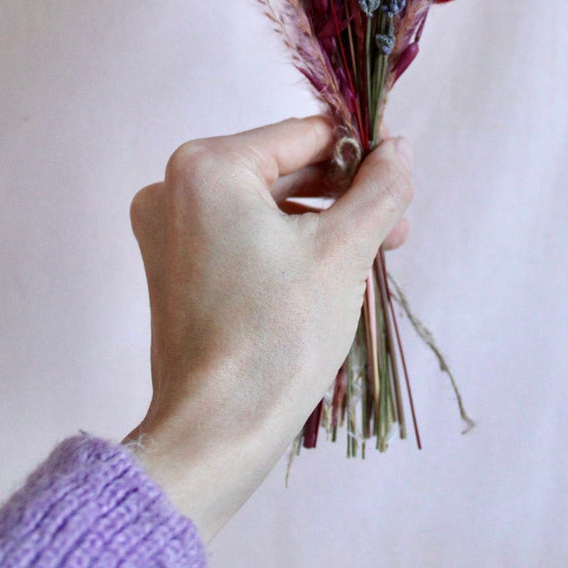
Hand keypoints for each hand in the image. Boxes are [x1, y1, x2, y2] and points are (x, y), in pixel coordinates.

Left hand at [125, 116, 412, 541]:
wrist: (216, 431)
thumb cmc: (277, 336)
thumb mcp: (344, 250)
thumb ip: (380, 188)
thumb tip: (400, 148)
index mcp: (207, 166)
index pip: (305, 136)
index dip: (361, 154)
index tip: (401, 176)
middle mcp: (173, 187)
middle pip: (284, 169)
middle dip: (344, 196)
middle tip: (394, 230)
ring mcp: (166, 229)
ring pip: (265, 204)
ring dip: (321, 222)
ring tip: (370, 255)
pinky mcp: (171, 266)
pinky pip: (241, 233)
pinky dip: (285, 244)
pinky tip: (328, 273)